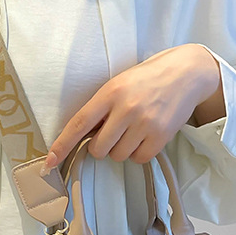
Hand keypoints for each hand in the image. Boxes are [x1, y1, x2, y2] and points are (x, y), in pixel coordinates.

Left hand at [42, 43, 224, 170]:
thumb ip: (102, 108)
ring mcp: (145, 123)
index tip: (50, 161)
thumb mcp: (119, 84)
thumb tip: (85, 137)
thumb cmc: (147, 79)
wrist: (185, 73)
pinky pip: (139, 159)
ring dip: (122, 149)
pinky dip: (139, 153)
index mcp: (110, 92)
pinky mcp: (161, 136)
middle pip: (99, 148)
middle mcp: (126, 108)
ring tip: (134, 130)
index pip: (79, 123)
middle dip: (102, 146)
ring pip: (118, 156)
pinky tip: (146, 137)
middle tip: (114, 132)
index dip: (62, 145)